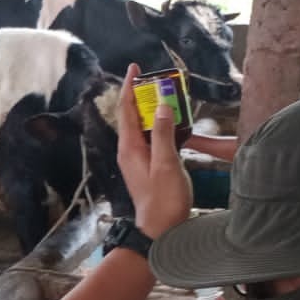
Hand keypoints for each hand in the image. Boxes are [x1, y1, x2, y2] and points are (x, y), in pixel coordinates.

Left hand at [115, 64, 192, 238]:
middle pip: (132, 115)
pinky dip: (158, 126)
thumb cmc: (163, 201)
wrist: (159, 231)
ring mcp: (136, 159)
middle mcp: (129, 151)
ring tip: (165, 96)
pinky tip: (172, 125)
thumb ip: (162, 134)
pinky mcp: (146, 166)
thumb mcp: (166, 164)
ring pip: (141, 127)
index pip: (127, 109)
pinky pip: (149, 138)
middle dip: (142, 95)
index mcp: (130, 147)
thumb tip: (160, 105)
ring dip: (151, 110)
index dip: (130, 87)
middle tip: (157, 78)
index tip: (135, 68)